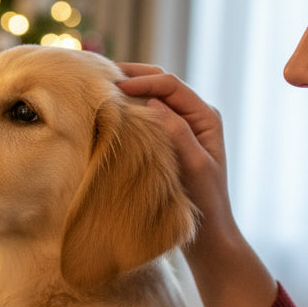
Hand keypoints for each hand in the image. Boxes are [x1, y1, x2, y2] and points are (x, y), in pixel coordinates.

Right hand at [117, 63, 231, 232]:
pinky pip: (147, 114)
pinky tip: (110, 109)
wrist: (208, 231)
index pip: (170, 85)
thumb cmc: (205, 201)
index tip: (113, 87)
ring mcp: (182, 125)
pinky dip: (129, 107)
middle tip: (99, 75)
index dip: (142, 80)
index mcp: (206, 117)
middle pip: (161, 82)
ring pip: (152, 95)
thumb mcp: (194, 166)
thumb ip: (178, 132)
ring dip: (129, 88)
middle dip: (133, 75)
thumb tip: (153, 101)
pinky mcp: (169, 138)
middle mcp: (195, 116)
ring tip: (101, 87)